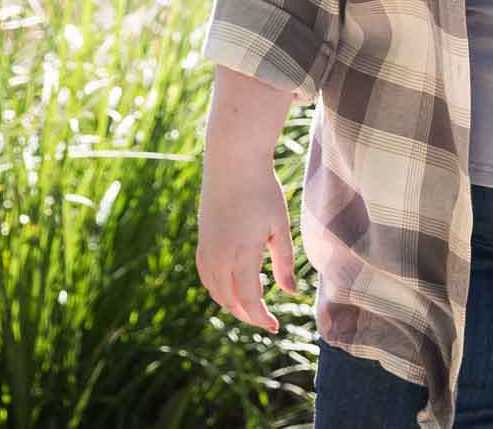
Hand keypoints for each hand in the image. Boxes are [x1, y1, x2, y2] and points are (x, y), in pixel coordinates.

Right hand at [196, 150, 297, 331]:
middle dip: (248, 315)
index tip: (275, 327)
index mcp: (241, 255)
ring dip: (233, 303)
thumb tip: (290, 293)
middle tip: (267, 320)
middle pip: (229, 301)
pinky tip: (236, 286)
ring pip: (215, 292)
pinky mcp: (202, 243)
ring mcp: (206, 251)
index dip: (261, 318)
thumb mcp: (280, 226)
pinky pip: (207, 278)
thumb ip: (284, 262)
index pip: (249, 300)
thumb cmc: (262, 191)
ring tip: (255, 303)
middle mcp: (218, 258)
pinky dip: (221, 289)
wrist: (232, 164)